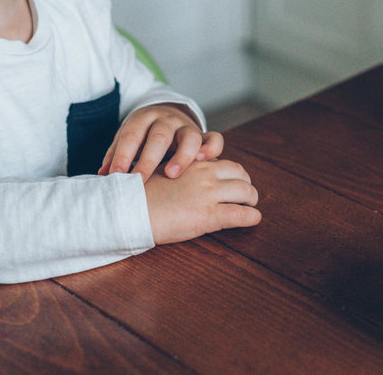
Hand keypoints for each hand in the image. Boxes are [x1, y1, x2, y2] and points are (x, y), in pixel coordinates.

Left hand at [98, 103, 224, 180]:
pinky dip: (210, 149)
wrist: (165, 115)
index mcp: (143, 119)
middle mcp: (166, 120)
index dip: (123, 156)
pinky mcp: (203, 134)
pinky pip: (213, 138)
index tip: (115, 176)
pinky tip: (203, 162)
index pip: (132, 136)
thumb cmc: (142, 135)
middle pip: (159, 136)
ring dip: (182, 155)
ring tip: (172, 174)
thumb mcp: (127, 139)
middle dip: (148, 159)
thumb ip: (116, 156)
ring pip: (189, 136)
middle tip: (139, 179)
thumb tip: (102, 176)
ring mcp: (186, 126)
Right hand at [144, 158, 260, 243]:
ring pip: (246, 192)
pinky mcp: (209, 215)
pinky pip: (241, 214)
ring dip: (252, 200)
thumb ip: (179, 172)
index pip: (224, 163)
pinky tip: (253, 219)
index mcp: (193, 163)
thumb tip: (182, 177)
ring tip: (251, 207)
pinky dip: (251, 217)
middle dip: (246, 184)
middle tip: (246, 195)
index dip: (233, 174)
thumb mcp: (161, 172)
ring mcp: (209, 194)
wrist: (129, 210)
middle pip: (240, 174)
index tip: (233, 181)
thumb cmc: (139, 194)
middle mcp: (205, 174)